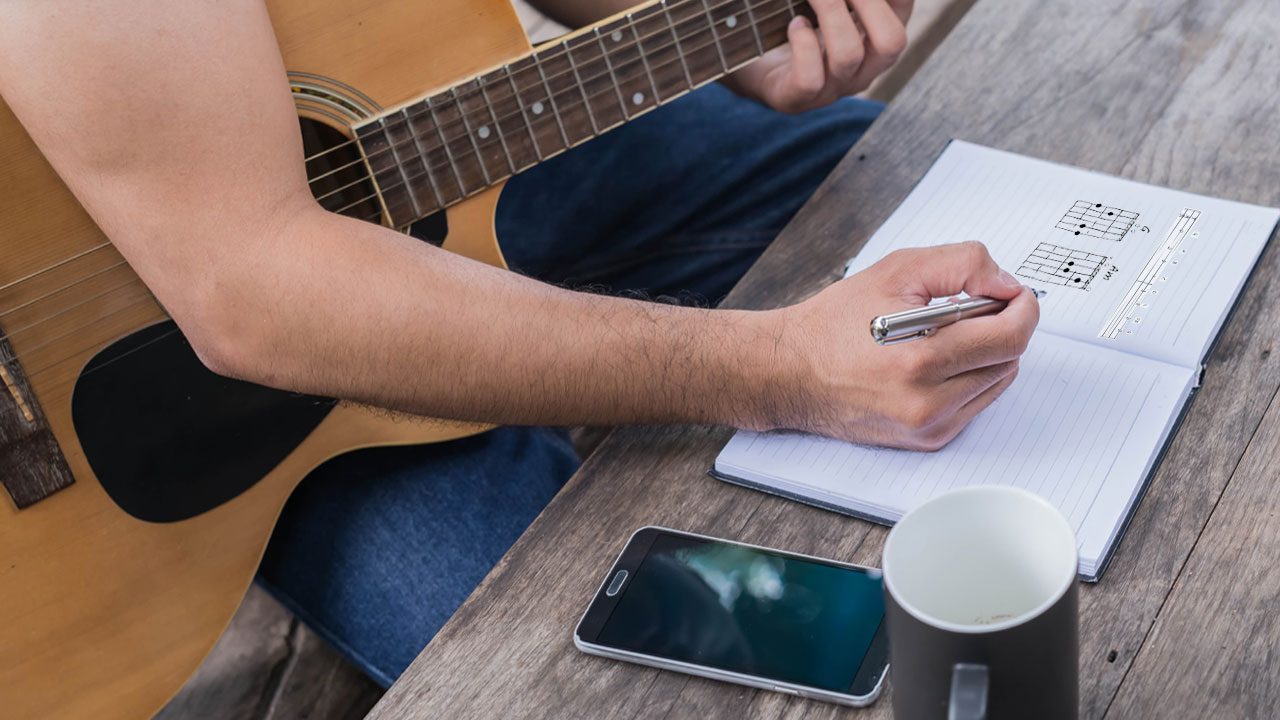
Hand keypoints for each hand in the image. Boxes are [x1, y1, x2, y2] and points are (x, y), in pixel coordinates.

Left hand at [724, 0, 911, 112]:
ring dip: (831, 13)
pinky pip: (810, 78)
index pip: (902, 8)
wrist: (760, 68)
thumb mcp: (832, 7)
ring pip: (849, 55)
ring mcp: (832, 89)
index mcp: (878, 41)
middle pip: (891, 42)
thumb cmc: (801, 27)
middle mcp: (864, 70)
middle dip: (867, 1)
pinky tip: (795, 24)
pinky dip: (802, 43)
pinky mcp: (797, 99)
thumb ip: (844, 0)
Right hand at [761, 242, 1038, 449]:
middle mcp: (929, 403)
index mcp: (921, 360)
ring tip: (945, 335)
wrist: (788, 373)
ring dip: (987, 353)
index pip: (1011, 337)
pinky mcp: (928, 440)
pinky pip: (976, 404)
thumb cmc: (833, 324)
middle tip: (969, 308)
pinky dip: (969, 377)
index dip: (1022, 308)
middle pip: (1010, 359)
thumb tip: (1005, 284)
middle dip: (1001, 326)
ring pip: (997, 382)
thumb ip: (962, 265)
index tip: (1012, 293)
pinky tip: (935, 361)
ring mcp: (930, 427)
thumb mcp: (896, 272)